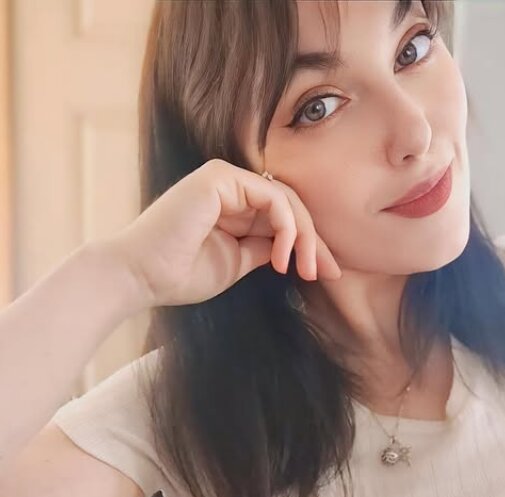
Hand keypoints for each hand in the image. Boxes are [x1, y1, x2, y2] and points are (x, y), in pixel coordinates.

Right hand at [106, 158, 341, 310]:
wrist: (142, 275)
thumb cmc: (179, 274)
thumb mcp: (237, 264)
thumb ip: (265, 250)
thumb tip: (297, 249)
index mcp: (233, 207)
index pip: (283, 219)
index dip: (309, 245)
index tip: (326, 274)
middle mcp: (231, 188)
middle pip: (291, 207)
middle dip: (314, 242)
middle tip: (327, 273)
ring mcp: (225, 179)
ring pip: (287, 201)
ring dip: (305, 237)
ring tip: (306, 269)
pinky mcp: (220, 178)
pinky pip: (272, 196)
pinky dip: (286, 226)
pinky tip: (283, 255)